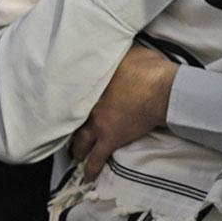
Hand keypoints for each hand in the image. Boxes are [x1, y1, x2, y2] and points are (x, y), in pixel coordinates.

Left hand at [71, 45, 177, 180]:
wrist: (163, 89)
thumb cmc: (149, 68)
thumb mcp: (127, 50)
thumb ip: (113, 51)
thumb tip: (109, 43)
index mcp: (90, 82)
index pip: (69, 90)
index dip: (63, 96)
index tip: (57, 99)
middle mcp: (88, 104)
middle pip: (69, 117)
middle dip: (63, 126)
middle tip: (59, 131)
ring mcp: (98, 123)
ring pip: (79, 140)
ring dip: (75, 148)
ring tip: (73, 154)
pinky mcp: (111, 138)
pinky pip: (96, 158)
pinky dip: (90, 168)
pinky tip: (86, 177)